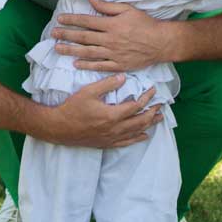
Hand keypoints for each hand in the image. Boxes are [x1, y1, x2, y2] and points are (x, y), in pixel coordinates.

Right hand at [46, 75, 162, 147]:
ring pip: (136, 132)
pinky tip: (144, 135)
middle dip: (152, 112)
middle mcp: (115, 129)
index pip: (136, 106)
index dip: (147, 98)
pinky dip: (137, 138)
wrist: (60, 128)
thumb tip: (124, 77)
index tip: (153, 90)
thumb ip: (107, 84)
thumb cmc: (73, 108)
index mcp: (112, 115)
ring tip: (158, 118)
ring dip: (149, 124)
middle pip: (140, 121)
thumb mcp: (88, 92)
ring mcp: (112, 138)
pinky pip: (127, 143)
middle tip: (161, 104)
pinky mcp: (107, 144)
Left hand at [52, 0, 165, 70]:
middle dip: (66, 35)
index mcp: (111, 25)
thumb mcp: (127, 9)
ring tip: (58, 48)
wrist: (160, 42)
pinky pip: (100, 66)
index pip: (87, 21)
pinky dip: (87, 65)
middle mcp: (110, 39)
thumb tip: (91, 0)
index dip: (72, 20)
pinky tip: (76, 64)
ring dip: (71, 50)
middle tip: (53, 34)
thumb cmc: (144, 23)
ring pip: (88, 52)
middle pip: (83, 37)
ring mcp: (113, 54)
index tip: (60, 19)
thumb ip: (108, 7)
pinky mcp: (118, 65)